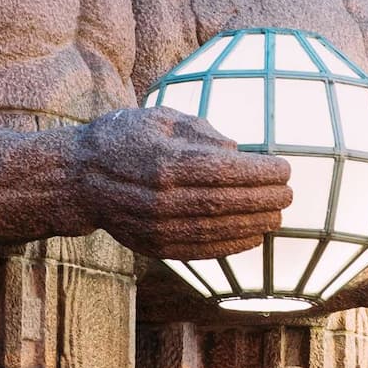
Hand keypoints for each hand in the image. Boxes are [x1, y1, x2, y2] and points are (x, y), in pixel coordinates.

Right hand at [71, 106, 292, 259]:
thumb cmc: (124, 139)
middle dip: (263, 198)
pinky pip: (199, 249)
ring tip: (278, 215)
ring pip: (215, 229)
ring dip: (253, 224)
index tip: (284, 168)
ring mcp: (155, 226)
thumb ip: (198, 130)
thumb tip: (236, 149)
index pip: (221, 170)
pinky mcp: (153, 246)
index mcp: (162, 161)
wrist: (77, 179)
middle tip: (290, 193)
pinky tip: (254, 237)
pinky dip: (230, 246)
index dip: (258, 172)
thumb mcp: (158, 117)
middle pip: (223, 201)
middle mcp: (159, 198)